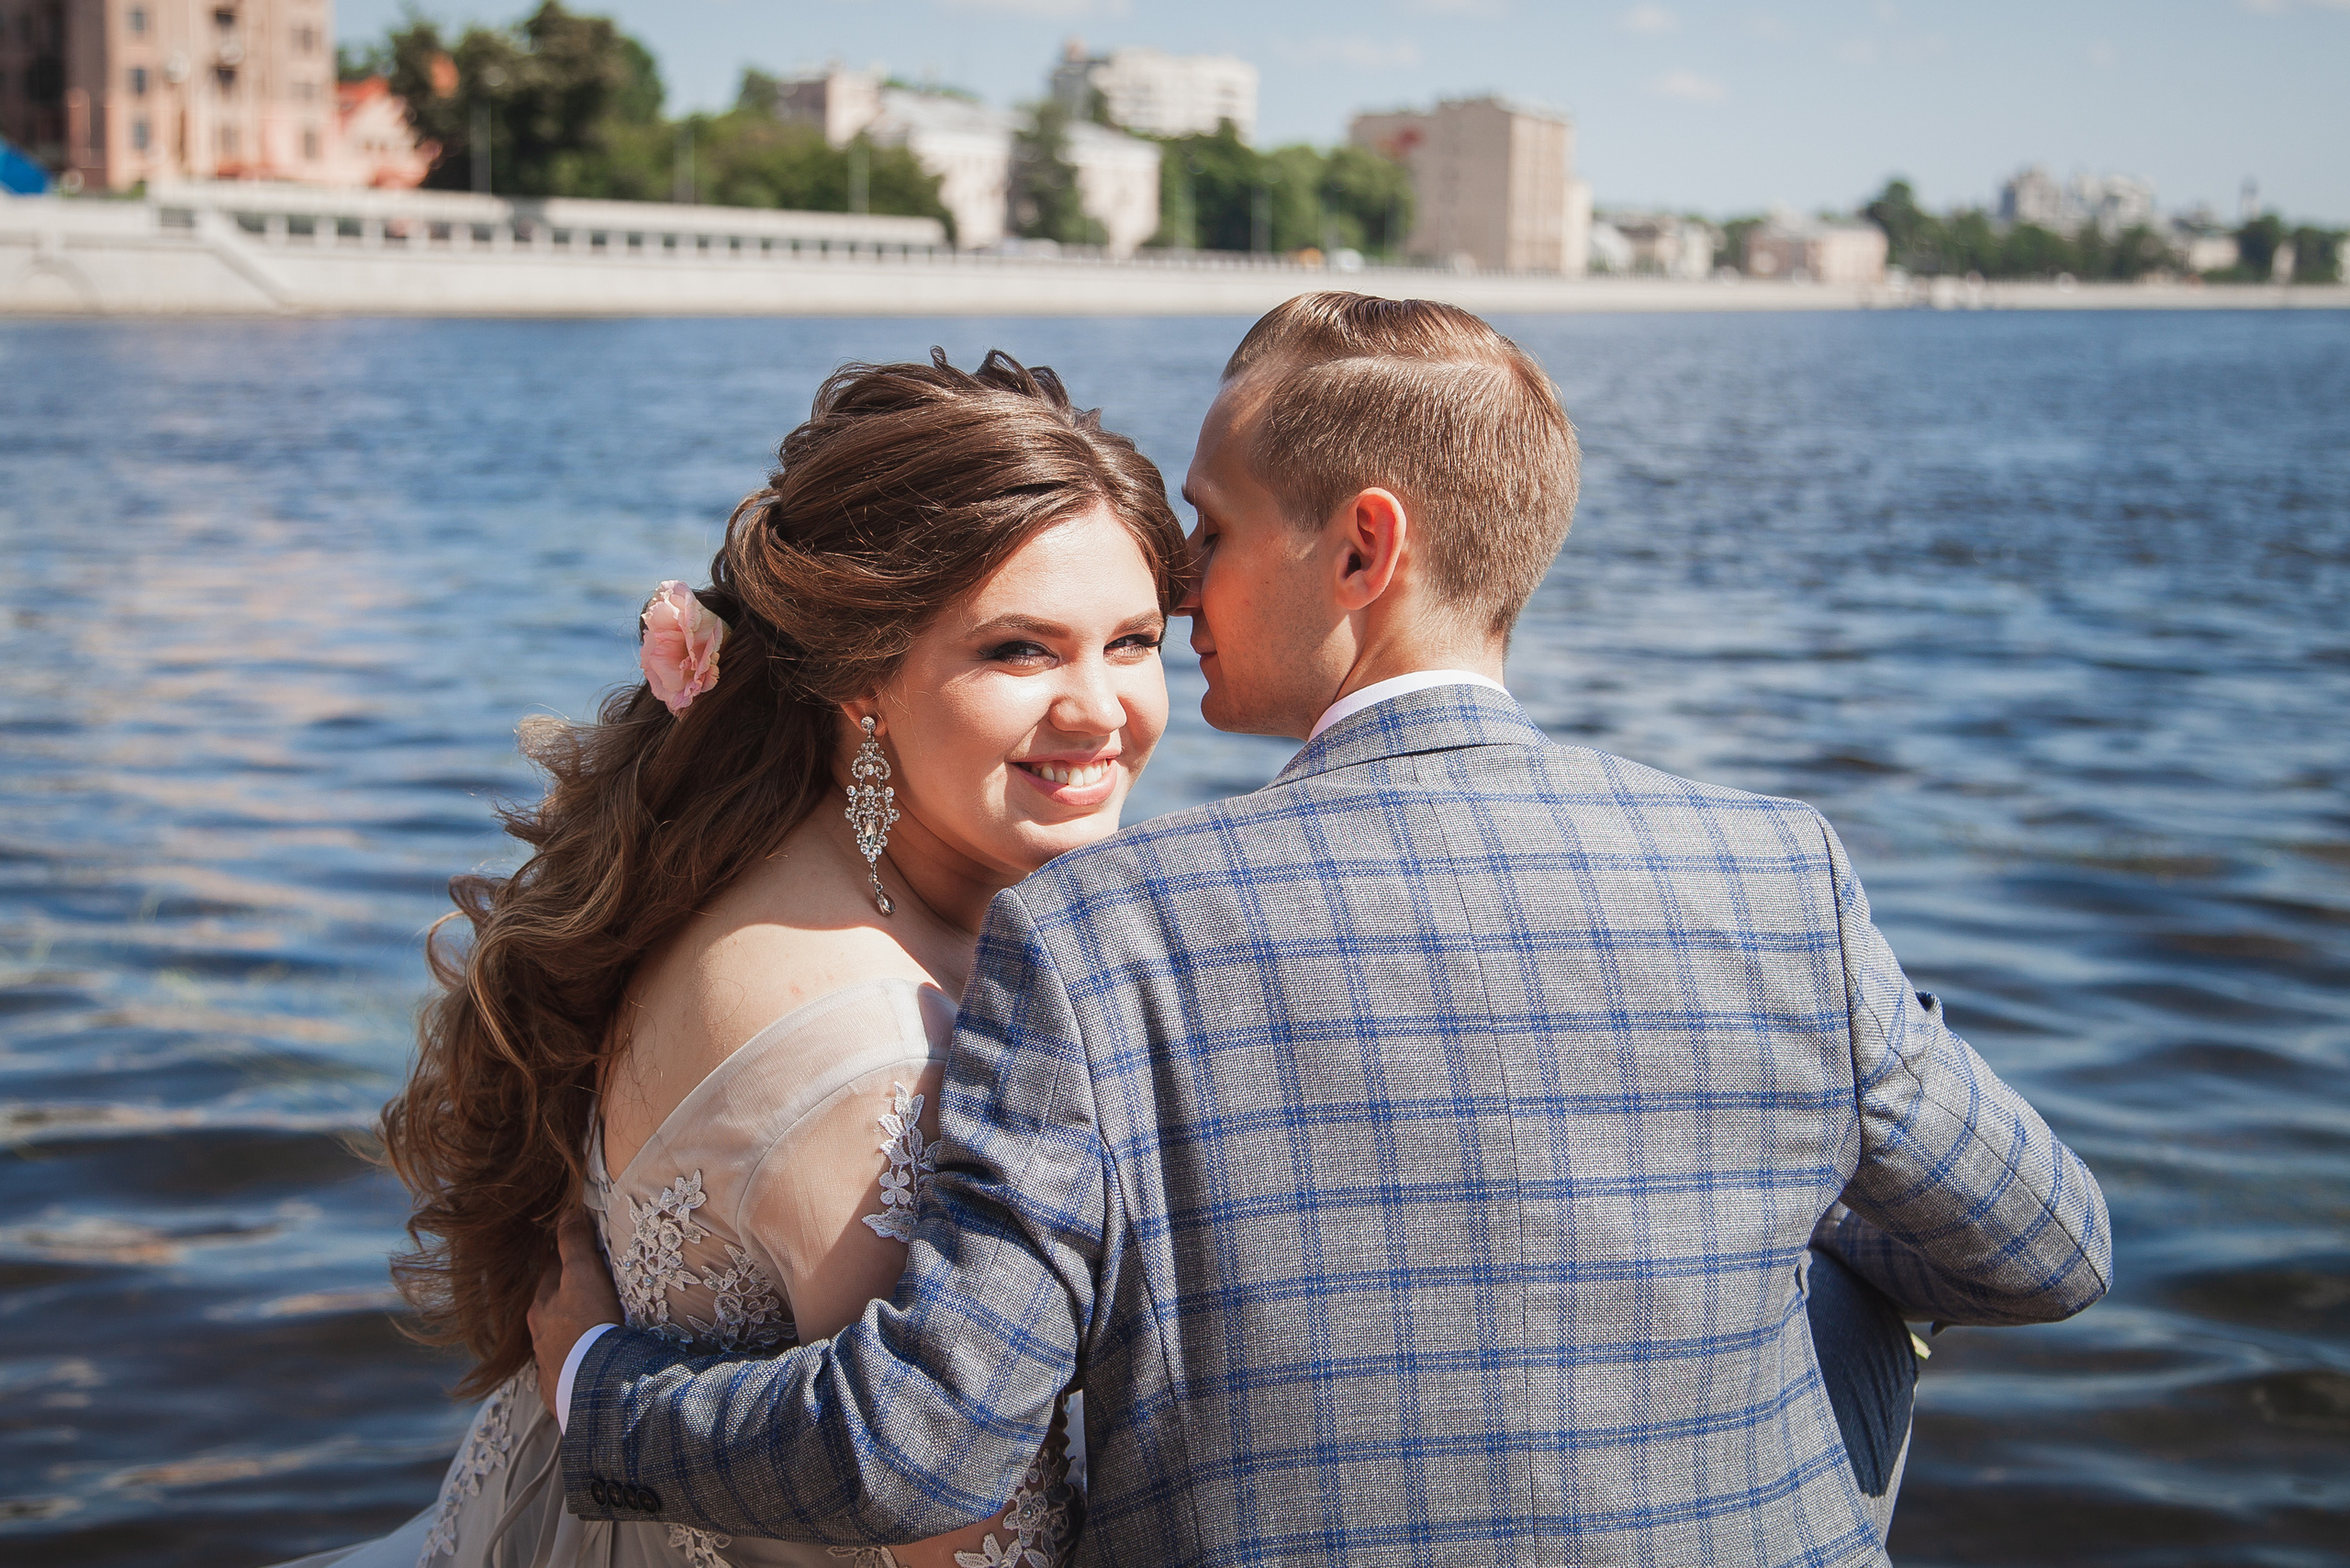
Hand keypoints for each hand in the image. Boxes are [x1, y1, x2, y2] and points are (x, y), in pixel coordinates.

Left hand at [529, 1205, 621, 1420]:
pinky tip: (584, 1365)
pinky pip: (564, 1372)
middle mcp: (539, 1335)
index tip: (571, 1246)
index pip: (549, 1271)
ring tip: (584, 1329)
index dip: (560, 1256)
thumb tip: (567, 1212)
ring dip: (565, 1332)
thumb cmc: (590, 1326)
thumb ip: (574, 1244)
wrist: (596, 1388)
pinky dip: (572, 1363)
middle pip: (547, 1307)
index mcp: (541, 1306)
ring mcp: (548, 1365)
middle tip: (580, 1286)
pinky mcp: (561, 1391)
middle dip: (559, 1296)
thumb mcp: (583, 1276)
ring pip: (553, 1340)